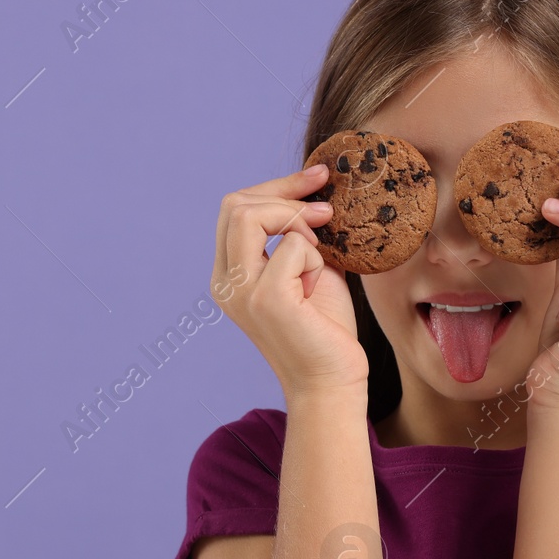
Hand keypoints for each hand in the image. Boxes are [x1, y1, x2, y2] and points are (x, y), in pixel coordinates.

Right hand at [211, 164, 369, 396]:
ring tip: (322, 249)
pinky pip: (291, 245)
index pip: (235, 209)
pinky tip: (318, 285)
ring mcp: (240, 291)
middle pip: (236, 204)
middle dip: (285, 193)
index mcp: (228, 275)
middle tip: (326, 206)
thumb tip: (313, 191)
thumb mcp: (309, 268)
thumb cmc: (325, 329)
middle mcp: (225, 282)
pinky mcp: (266, 299)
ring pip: (252, 215)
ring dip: (296, 222)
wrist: (333, 381)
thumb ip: (299, 235)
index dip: (276, 186)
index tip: (318, 178)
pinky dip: (314, 258)